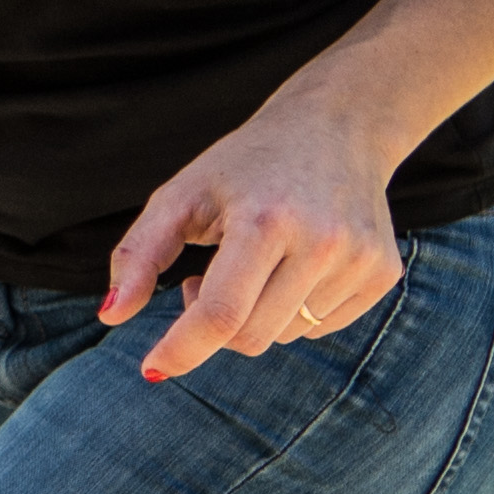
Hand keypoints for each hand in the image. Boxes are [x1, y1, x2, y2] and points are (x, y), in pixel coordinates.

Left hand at [103, 107, 406, 380]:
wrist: (337, 127)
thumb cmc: (244, 165)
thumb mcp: (181, 195)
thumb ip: (138, 255)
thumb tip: (110, 317)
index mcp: (264, 220)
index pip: (222, 314)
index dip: (183, 349)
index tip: (153, 367)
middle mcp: (321, 242)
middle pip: (250, 336)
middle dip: (214, 324)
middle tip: (204, 278)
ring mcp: (359, 260)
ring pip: (285, 336)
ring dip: (255, 314)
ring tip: (254, 260)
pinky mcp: (383, 273)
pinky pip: (321, 327)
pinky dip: (293, 310)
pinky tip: (293, 263)